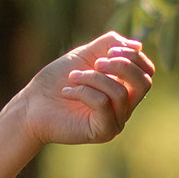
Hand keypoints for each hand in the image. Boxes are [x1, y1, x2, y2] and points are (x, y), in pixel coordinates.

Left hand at [12, 32, 154, 149]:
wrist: (32, 104)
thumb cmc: (57, 80)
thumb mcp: (85, 54)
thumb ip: (110, 45)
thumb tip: (138, 45)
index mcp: (124, 88)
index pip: (146, 72)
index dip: (132, 57)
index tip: (109, 50)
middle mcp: (124, 107)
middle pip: (144, 83)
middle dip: (120, 66)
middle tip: (96, 63)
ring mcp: (116, 121)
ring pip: (119, 92)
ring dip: (92, 78)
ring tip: (72, 78)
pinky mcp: (103, 132)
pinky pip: (103, 104)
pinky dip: (83, 92)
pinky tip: (67, 92)